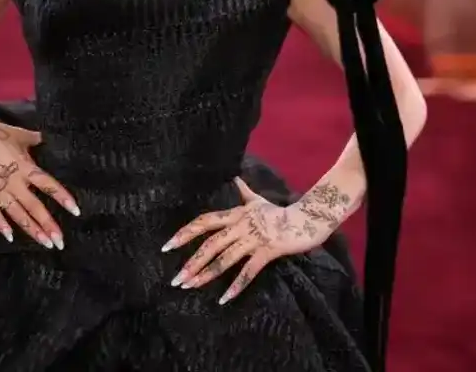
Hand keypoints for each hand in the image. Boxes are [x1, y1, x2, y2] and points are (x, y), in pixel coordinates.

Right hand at [0, 111, 78, 248]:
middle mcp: (12, 181)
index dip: (62, 198)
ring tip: (45, 243)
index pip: (47, 185)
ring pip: (17, 214)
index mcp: (24, 166)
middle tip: (60, 242)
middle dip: (48, 225)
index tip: (76, 211)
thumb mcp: (18, 134)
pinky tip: (11, 237)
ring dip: (31, 229)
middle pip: (34, 207)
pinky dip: (1, 225)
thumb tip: (50, 139)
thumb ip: (36, 140)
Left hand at [162, 178, 350, 304]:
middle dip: (192, 262)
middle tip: (176, 279)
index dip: (185, 233)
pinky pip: (248, 271)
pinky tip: (224, 299)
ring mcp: (254, 238)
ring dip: (206, 275)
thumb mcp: (258, 200)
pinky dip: (236, 285)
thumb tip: (234, 176)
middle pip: (210, 244)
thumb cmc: (280, 211)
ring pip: (225, 259)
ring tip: (191, 287)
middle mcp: (241, 225)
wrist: (307, 217)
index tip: (167, 246)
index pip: (204, 222)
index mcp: (235, 214)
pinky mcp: (268, 251)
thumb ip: (243, 191)